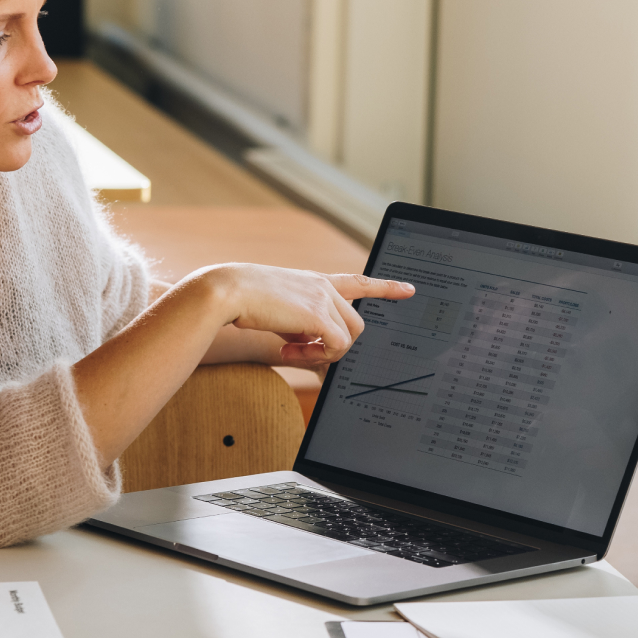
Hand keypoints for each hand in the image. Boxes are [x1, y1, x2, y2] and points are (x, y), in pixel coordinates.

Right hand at [191, 264, 412, 366]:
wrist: (228, 290)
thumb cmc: (247, 301)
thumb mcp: (282, 315)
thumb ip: (303, 331)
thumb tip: (315, 353)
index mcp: (317, 281)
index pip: (359, 282)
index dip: (385, 287)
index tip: (408, 289)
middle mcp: (325, 286)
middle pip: (356, 325)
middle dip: (336, 345)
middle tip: (301, 351)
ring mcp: (323, 298)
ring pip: (350, 336)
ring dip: (326, 352)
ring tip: (293, 350)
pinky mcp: (317, 313)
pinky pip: (335, 345)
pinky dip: (316, 356)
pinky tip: (289, 350)